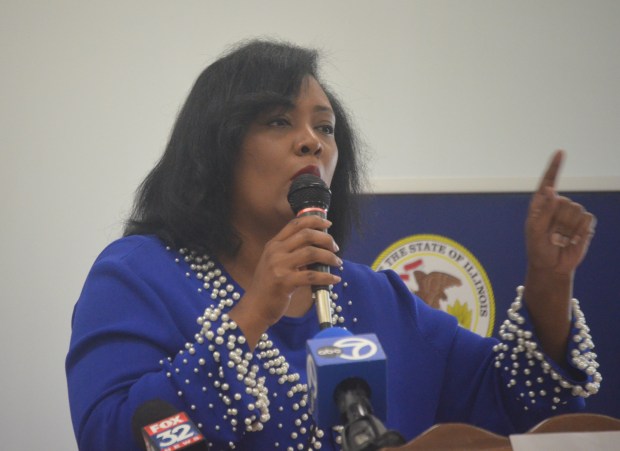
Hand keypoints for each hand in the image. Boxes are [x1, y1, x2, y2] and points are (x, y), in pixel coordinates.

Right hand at [234, 215, 340, 331]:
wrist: (255, 307)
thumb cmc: (268, 286)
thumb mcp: (274, 263)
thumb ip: (291, 252)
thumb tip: (318, 247)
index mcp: (273, 244)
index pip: (295, 223)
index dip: (314, 220)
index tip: (327, 224)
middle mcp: (275, 252)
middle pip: (306, 234)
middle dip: (326, 239)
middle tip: (335, 247)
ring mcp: (278, 266)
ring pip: (311, 252)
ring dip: (329, 257)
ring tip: (337, 263)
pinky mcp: (284, 282)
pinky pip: (312, 276)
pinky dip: (327, 277)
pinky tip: (334, 279)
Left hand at [525, 150, 595, 275]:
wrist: (551, 265)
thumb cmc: (538, 247)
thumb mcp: (534, 229)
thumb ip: (543, 210)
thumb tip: (551, 190)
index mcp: (541, 203)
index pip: (548, 181)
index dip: (555, 167)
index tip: (560, 152)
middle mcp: (557, 205)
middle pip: (564, 201)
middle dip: (558, 220)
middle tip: (551, 234)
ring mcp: (572, 213)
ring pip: (576, 211)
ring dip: (568, 228)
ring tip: (560, 238)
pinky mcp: (585, 223)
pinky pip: (587, 220)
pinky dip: (579, 231)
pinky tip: (571, 240)